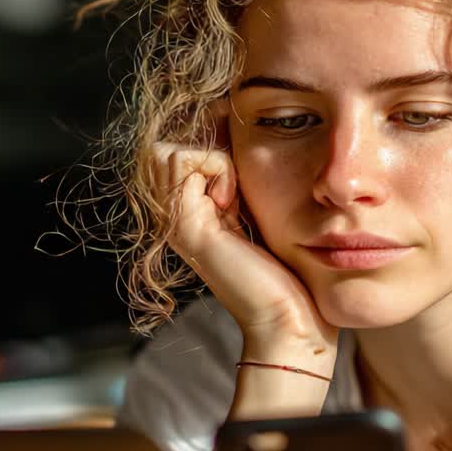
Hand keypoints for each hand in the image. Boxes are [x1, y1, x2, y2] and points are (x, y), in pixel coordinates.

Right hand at [148, 140, 337, 356]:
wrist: (289, 317)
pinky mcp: (185, 226)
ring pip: (167, 152)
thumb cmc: (288, 268)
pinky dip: (215, 169)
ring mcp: (175, 222)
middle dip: (204, 151)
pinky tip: (231, 204)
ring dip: (209, 160)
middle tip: (233, 186)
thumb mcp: (259, 209)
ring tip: (232, 196)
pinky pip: (184, 163)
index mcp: (191, 213)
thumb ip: (241, 181)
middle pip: (161, 150)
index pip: (173, 152)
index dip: (207, 148)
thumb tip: (237, 133)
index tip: (239, 180)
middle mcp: (175, 217)